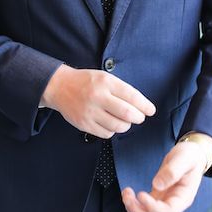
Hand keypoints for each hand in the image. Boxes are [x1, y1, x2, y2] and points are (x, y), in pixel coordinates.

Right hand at [41, 64, 155, 137]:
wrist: (61, 87)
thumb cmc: (87, 81)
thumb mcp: (105, 77)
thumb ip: (121, 90)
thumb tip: (142, 105)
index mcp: (106, 82)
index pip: (131, 96)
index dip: (145, 105)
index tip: (150, 110)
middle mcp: (98, 97)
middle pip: (127, 113)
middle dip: (138, 117)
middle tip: (139, 117)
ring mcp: (90, 112)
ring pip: (118, 126)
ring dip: (126, 125)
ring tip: (124, 120)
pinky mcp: (84, 124)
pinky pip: (106, 134)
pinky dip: (112, 130)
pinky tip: (110, 123)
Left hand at [121, 141, 208, 211]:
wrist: (192, 155)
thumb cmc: (190, 156)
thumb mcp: (184, 159)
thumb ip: (172, 171)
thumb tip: (157, 185)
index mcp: (184, 198)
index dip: (152, 207)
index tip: (140, 194)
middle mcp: (175, 205)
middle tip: (127, 196)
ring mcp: (165, 202)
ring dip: (134, 210)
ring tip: (126, 193)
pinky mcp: (158, 197)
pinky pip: (145, 208)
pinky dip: (135, 205)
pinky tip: (127, 193)